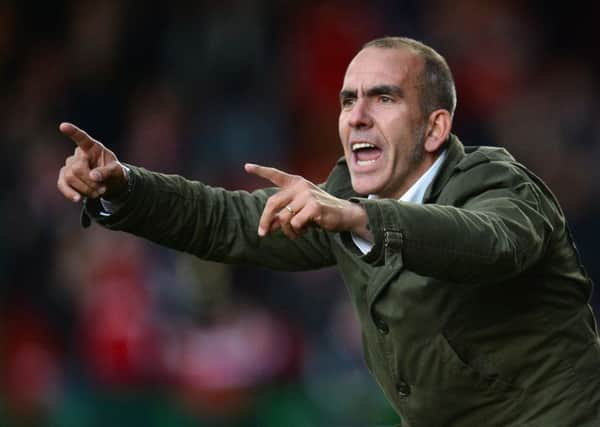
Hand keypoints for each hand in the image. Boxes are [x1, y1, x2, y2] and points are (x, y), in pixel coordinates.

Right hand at [57, 122, 127, 201]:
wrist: (108, 184)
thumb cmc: (113, 173)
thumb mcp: (117, 171)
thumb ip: (107, 172)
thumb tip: (93, 176)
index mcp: (92, 147)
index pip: (81, 138)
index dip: (72, 132)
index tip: (63, 126)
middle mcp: (78, 154)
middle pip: (77, 168)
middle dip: (90, 182)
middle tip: (103, 190)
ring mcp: (69, 165)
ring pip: (69, 177)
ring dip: (85, 189)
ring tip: (98, 193)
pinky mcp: (64, 177)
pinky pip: (61, 184)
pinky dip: (69, 193)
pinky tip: (77, 199)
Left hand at [244, 163, 371, 240]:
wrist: (344, 215)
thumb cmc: (318, 213)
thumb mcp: (298, 212)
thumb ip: (283, 215)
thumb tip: (266, 227)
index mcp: (296, 183)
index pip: (276, 175)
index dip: (260, 171)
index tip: (247, 166)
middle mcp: (300, 186)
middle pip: (272, 203)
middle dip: (265, 220)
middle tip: (262, 234)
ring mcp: (307, 195)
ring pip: (283, 218)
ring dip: (287, 231)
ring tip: (297, 232)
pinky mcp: (314, 206)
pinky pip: (294, 223)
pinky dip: (297, 231)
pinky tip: (307, 230)